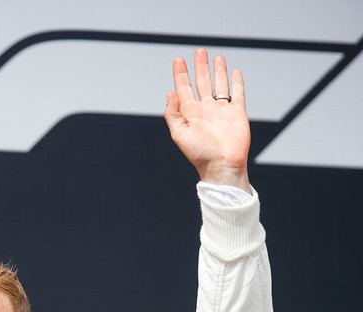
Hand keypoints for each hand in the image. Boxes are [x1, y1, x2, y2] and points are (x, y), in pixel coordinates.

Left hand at [164, 48, 251, 192]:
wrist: (222, 166)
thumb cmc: (199, 154)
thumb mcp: (179, 134)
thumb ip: (173, 114)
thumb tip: (169, 93)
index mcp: (190, 113)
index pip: (184, 88)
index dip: (180, 74)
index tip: (178, 60)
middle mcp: (206, 109)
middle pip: (202, 82)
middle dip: (200, 67)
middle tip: (199, 51)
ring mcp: (222, 110)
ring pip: (220, 85)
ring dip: (217, 71)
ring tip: (216, 57)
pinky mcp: (237, 113)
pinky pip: (238, 94)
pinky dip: (237, 82)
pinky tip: (234, 72)